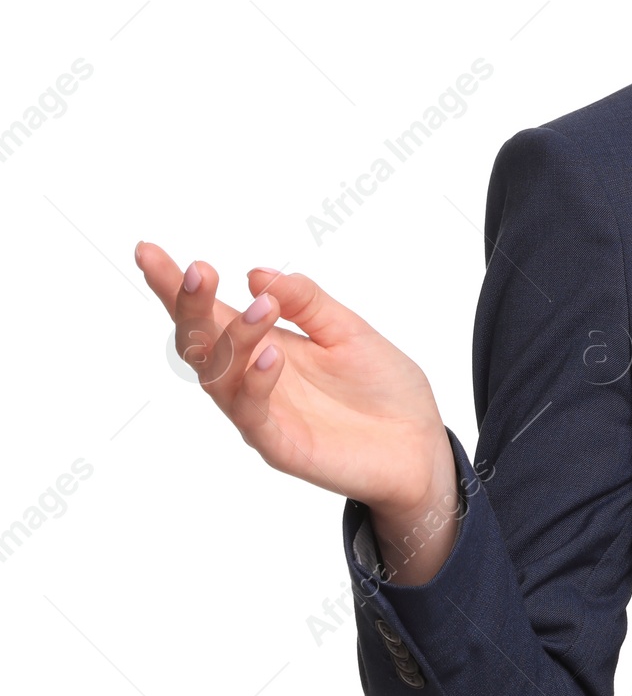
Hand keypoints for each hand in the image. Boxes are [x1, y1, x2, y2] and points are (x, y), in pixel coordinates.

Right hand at [134, 241, 455, 524]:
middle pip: (200, 342)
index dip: (176, 287)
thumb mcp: (349, 330)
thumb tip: (258, 274)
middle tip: (199, 270)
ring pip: (221, 376)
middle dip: (191, 305)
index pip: (211, 313)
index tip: (147, 250)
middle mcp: (252, 378)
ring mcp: (262, 413)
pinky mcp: (281, 445)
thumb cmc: (382, 386)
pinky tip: (273, 355)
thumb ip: (306, 302)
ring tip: (262, 308)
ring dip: (236, 337)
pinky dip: (258, 381)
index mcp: (265, 345)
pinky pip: (253, 414)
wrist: (420, 443)